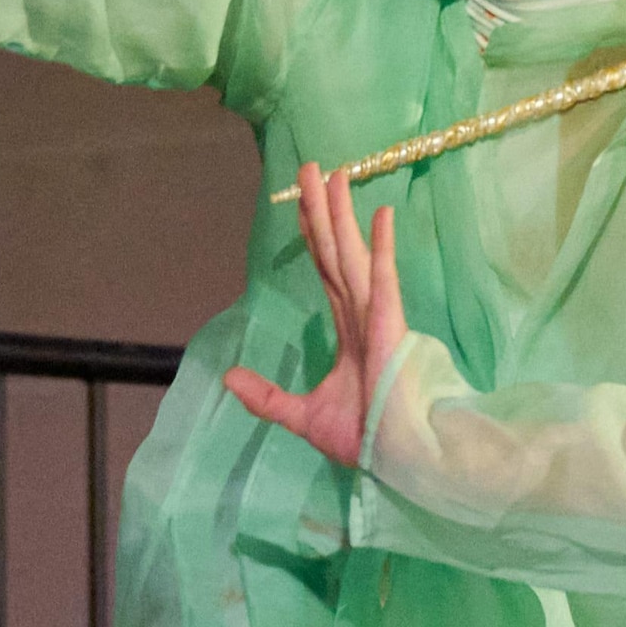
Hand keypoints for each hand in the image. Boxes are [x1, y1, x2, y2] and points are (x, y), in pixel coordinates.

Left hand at [219, 163, 409, 472]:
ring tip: (334, 174)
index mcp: (348, 330)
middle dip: (323, 209)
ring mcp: (378, 316)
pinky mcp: (391, 325)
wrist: (398, 459)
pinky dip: (382, 247)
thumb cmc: (365, 438)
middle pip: (337, 251)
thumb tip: (227, 377)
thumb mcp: (302, 417)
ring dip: (343, 215)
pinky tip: (380, 214)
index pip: (327, 270)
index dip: (315, 233)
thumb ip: (267, 397)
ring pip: (353, 255)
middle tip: (313, 166)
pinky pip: (383, 278)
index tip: (306, 199)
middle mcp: (362, 313)